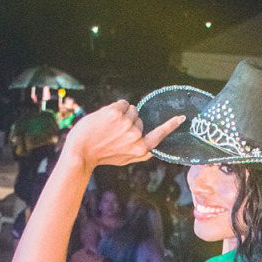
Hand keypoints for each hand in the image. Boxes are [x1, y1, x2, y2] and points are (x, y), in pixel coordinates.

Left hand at [62, 101, 185, 170]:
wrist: (81, 151)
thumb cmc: (102, 154)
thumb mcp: (124, 158)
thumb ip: (138, 150)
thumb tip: (150, 146)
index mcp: (140, 150)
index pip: (159, 135)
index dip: (170, 126)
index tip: (181, 118)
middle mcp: (136, 137)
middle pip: (140, 119)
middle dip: (129, 122)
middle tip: (112, 134)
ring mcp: (127, 125)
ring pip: (132, 110)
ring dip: (121, 114)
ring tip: (108, 127)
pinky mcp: (117, 113)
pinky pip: (123, 103)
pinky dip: (115, 107)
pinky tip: (105, 119)